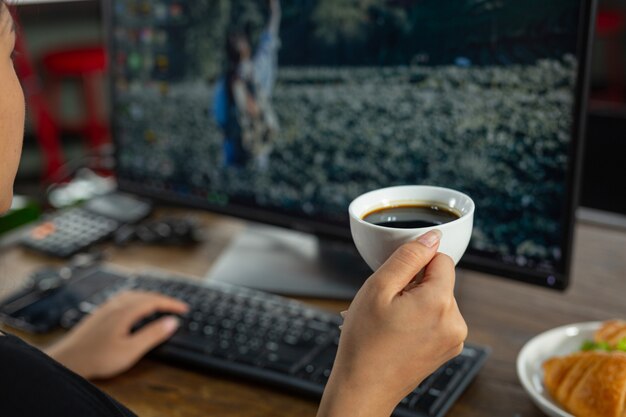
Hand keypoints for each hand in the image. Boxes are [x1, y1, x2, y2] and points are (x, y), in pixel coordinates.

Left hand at [45, 291, 188, 379]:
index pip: (154, 301)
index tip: (184, 309)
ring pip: (133, 294)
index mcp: (125, 311)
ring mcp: (106, 307)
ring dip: (150, 297)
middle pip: (144, 295)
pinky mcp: (100, 313)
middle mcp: (116, 304)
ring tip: (160, 305)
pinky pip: (124, 298)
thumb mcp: (131, 350)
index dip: (171, 304)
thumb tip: (172, 321)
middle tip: (176, 307)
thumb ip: (152, 335)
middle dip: (163, 299)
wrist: (68, 360)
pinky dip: (138, 299)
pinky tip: (135, 308)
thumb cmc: (98, 357)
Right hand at [318, 230, 466, 416]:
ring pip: (437, 300)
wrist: (363, 387)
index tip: (395, 283)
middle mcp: (455, 322)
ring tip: (392, 322)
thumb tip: (432, 237)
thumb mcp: (378, 288)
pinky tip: (399, 334)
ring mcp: (454, 339)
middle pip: (439, 281)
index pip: (441, 259)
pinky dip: (420, 320)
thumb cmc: (365, 342)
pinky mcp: (448, 350)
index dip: (415, 265)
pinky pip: (437, 319)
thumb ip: (408, 257)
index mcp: (440, 302)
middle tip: (388, 306)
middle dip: (414, 285)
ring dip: (416, 303)